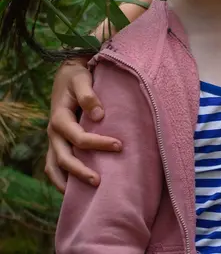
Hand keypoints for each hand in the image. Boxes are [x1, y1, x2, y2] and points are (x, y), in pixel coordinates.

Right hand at [45, 58, 120, 191]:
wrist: (66, 75)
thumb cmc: (77, 77)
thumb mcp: (82, 79)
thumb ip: (89, 95)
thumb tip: (99, 116)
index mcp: (59, 118)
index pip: (78, 137)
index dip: (98, 143)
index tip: (119, 146)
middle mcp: (53, 133)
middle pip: (63, 158)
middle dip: (81, 171)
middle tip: (99, 181)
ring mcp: (53, 141)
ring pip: (54, 167)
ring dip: (69, 180)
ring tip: (86, 193)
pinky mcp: (57, 144)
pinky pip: (54, 166)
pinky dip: (61, 179)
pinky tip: (75, 191)